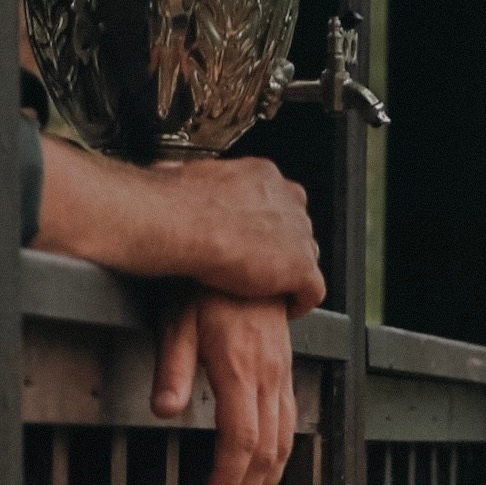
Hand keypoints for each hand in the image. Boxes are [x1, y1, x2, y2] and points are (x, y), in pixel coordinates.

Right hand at [152, 155, 325, 307]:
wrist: (182, 223)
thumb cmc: (176, 202)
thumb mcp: (188, 176)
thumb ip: (198, 184)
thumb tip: (172, 175)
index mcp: (262, 175)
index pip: (280, 199)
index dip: (269, 223)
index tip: (255, 237)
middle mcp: (287, 200)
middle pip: (297, 227)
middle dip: (282, 248)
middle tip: (261, 265)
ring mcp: (298, 233)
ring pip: (307, 257)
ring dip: (290, 274)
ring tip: (269, 289)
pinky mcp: (301, 266)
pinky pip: (312, 290)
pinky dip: (300, 302)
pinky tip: (285, 309)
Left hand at [153, 292, 299, 484]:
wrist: (250, 252)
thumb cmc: (205, 284)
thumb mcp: (175, 317)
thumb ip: (172, 365)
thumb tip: (164, 410)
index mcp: (239, 368)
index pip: (240, 442)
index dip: (227, 482)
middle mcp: (268, 377)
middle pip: (267, 455)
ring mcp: (282, 376)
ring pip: (284, 445)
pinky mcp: (285, 374)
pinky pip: (289, 427)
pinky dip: (277, 462)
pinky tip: (263, 477)